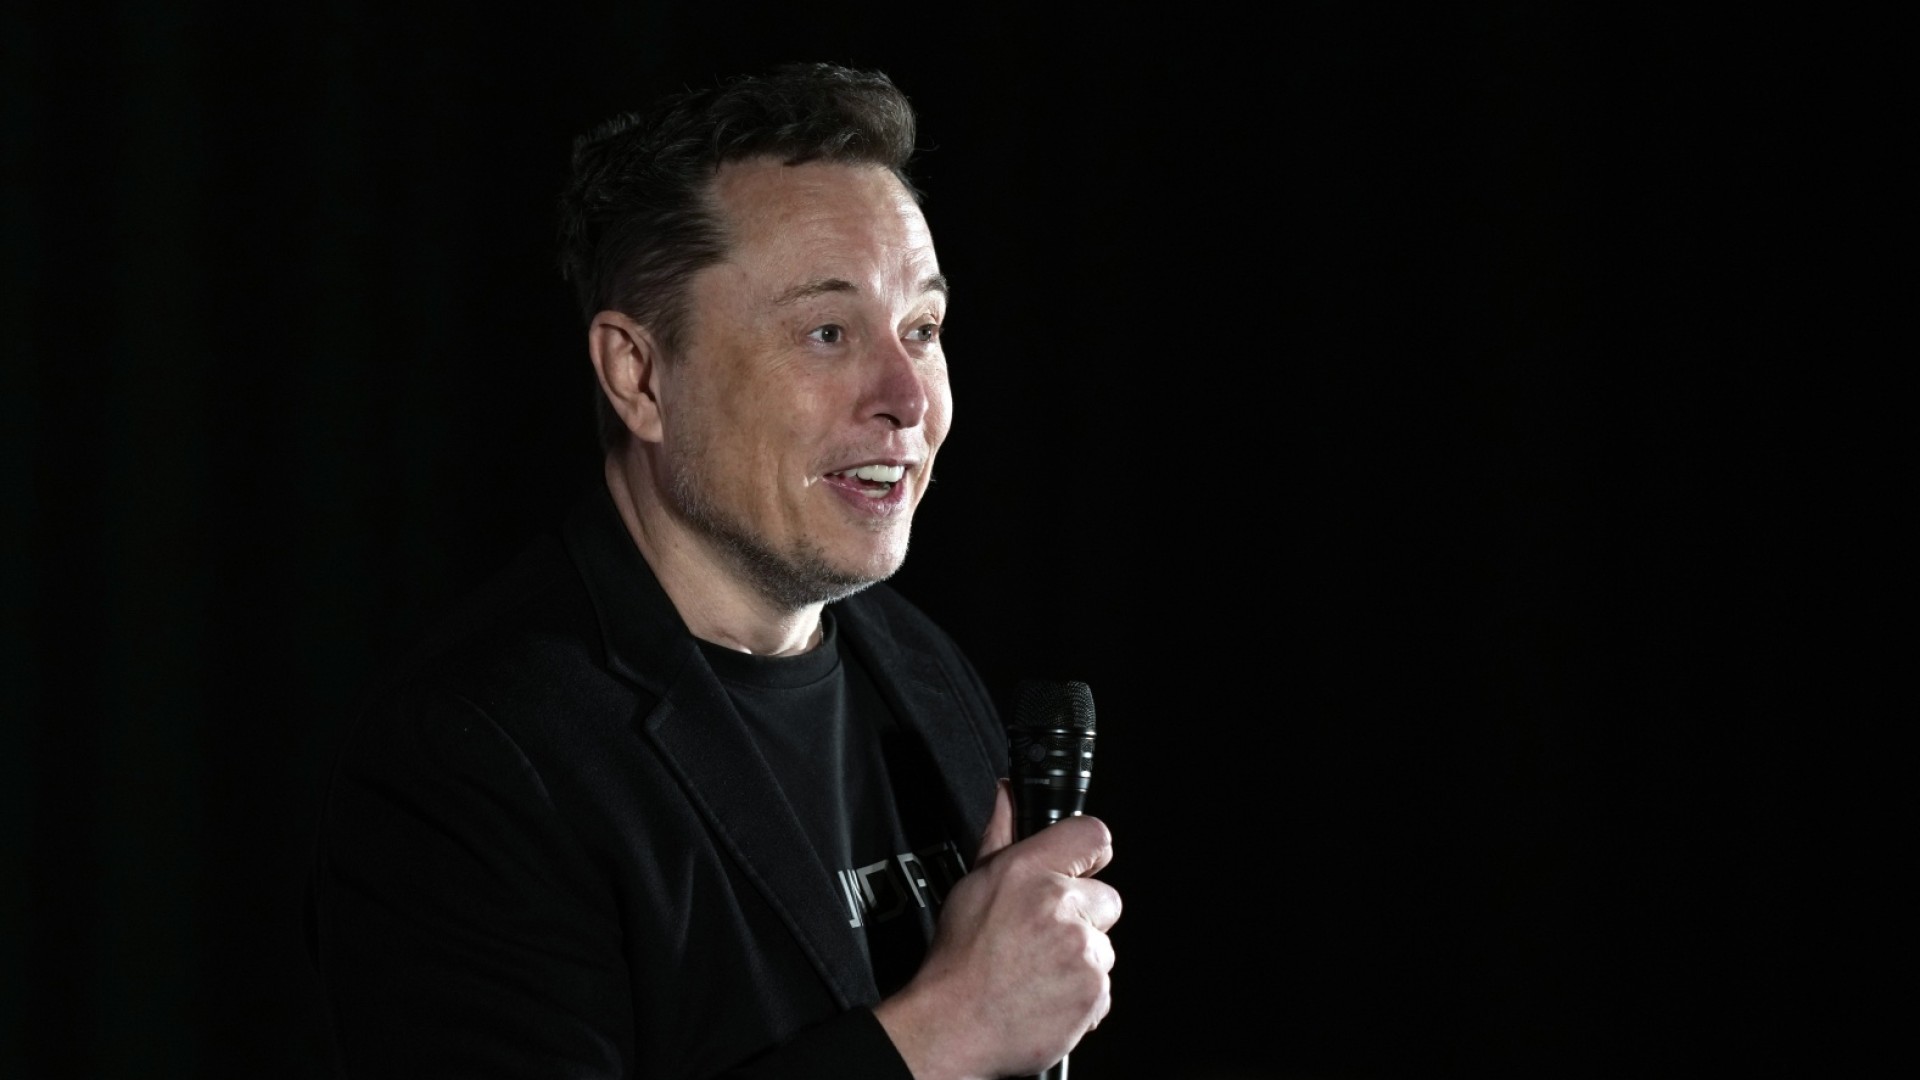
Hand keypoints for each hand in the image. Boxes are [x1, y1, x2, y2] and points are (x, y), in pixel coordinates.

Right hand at [875, 780, 1120, 1079]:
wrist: (953, 1025)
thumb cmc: (959, 957)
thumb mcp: (974, 884)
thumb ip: (1001, 834)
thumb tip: (1008, 792)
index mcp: (1028, 871)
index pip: (1093, 836)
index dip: (1089, 855)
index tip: (1079, 871)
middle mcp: (1059, 905)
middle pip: (1106, 899)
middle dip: (1083, 918)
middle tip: (1042, 938)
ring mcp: (1081, 950)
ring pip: (1104, 947)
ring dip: (1080, 959)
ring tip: (1037, 971)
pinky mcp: (1094, 991)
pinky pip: (1102, 987)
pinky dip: (1081, 995)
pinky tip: (1046, 994)